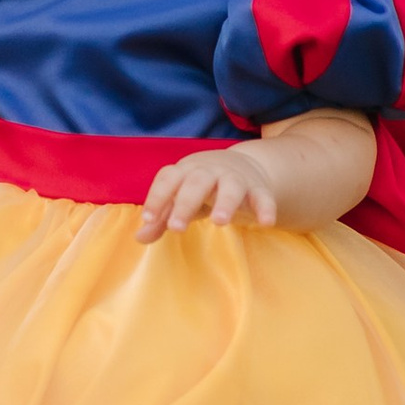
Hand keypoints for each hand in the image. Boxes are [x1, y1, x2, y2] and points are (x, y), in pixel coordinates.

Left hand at [138, 145, 281, 241]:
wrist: (244, 167)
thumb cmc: (202, 187)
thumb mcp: (181, 199)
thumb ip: (162, 217)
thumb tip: (139, 237)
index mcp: (186, 171)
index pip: (168, 179)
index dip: (157, 197)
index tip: (148, 219)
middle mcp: (210, 171)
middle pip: (196, 182)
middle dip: (185, 203)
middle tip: (176, 227)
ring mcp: (235, 178)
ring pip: (230, 186)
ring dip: (225, 202)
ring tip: (219, 222)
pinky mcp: (258, 189)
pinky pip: (263, 197)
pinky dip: (266, 208)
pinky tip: (266, 223)